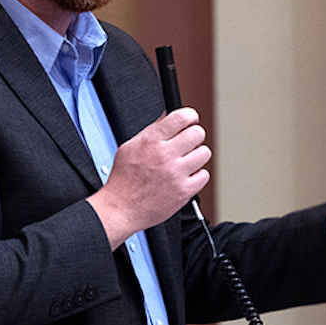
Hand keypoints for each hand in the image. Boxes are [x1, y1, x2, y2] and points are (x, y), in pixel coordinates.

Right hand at [87, 108, 210, 248]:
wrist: (121, 208)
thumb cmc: (123, 180)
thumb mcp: (130, 147)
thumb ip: (152, 130)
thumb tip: (167, 117)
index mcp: (151, 141)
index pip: (182, 117)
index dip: (190, 116)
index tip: (191, 120)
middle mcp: (165, 155)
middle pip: (197, 133)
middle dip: (194, 136)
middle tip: (188, 143)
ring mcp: (176, 174)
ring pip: (204, 153)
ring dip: (197, 156)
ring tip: (186, 161)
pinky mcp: (184, 191)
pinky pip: (204, 175)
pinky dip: (197, 176)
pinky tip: (185, 176)